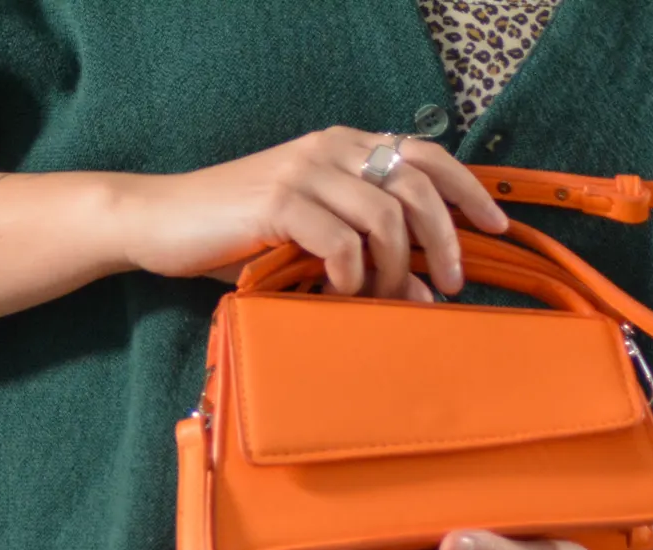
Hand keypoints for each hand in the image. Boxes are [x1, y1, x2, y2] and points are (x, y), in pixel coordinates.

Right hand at [112, 127, 509, 300]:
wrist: (158, 222)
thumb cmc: (231, 237)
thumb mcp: (304, 241)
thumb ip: (361, 256)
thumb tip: (423, 296)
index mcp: (342, 147)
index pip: (426, 156)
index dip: (469, 191)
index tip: (495, 230)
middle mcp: (330, 149)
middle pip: (417, 186)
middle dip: (444, 241)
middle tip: (449, 285)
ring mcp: (303, 172)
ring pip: (385, 215)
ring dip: (395, 267)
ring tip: (382, 299)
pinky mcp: (277, 202)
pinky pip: (340, 239)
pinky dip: (351, 274)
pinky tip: (338, 293)